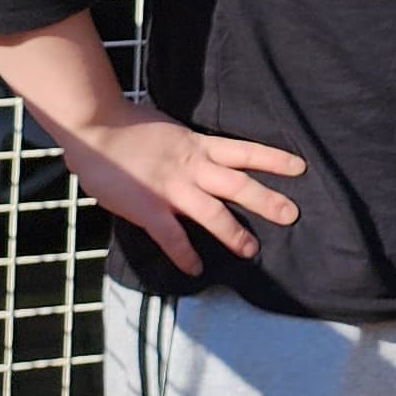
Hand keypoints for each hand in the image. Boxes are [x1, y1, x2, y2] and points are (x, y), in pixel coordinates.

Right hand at [44, 103, 305, 277]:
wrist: (94, 127)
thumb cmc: (127, 127)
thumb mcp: (170, 131)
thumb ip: (187, 148)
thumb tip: (200, 159)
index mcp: (198, 144)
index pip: (244, 151)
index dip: (274, 159)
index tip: (300, 168)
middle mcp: (192, 165)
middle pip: (239, 184)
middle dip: (267, 201)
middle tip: (292, 215)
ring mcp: (172, 187)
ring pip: (213, 213)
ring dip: (234, 233)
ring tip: (252, 250)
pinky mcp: (149, 207)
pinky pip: (172, 236)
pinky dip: (185, 254)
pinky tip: (196, 268)